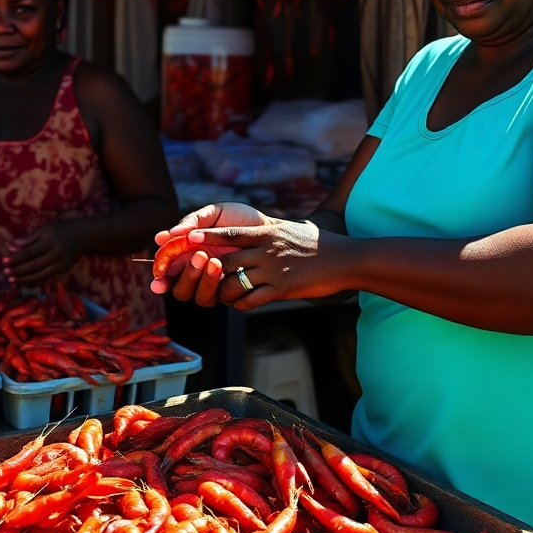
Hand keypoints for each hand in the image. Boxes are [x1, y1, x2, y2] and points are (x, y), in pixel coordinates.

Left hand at [4, 219, 85, 286]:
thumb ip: (28, 238)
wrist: (84, 235)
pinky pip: (47, 278)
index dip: (16, 258)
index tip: (4, 261)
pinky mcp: (63, 270)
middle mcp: (56, 254)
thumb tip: (11, 247)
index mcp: (50, 242)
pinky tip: (25, 282)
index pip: (30, 252)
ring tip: (12, 280)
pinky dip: (35, 281)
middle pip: (34, 265)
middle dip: (18, 270)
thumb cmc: (61, 229)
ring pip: (40, 274)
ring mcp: (60, 264)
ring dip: (25, 279)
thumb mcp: (45, 229)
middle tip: (5, 272)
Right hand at [151, 203, 266, 298]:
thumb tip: (163, 236)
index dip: (160, 276)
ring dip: (203, 281)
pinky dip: (220, 286)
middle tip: (200, 255)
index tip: (160, 272)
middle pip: (180, 290)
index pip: (167, 272)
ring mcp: (217, 284)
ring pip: (199, 297)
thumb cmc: (240, 220)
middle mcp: (200, 273)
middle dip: (186, 276)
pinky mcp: (234, 291)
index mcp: (189, 254)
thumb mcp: (215, 213)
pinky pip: (221, 299)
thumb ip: (192, 222)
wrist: (270, 227)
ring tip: (215, 260)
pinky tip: (227, 268)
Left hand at [162, 211, 346, 309]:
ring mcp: (273, 271)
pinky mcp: (282, 289)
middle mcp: (266, 251)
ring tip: (220, 293)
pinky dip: (241, 303)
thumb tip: (249, 233)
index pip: (231, 233)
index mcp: (267, 233)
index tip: (189, 236)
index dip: (208, 236)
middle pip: (227, 260)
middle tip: (196, 275)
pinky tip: (240, 303)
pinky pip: (251, 299)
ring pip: (234, 283)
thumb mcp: (288, 230)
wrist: (343, 258)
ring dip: (222, 290)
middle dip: (209, 269)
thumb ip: (266, 232)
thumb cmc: (316, 243)